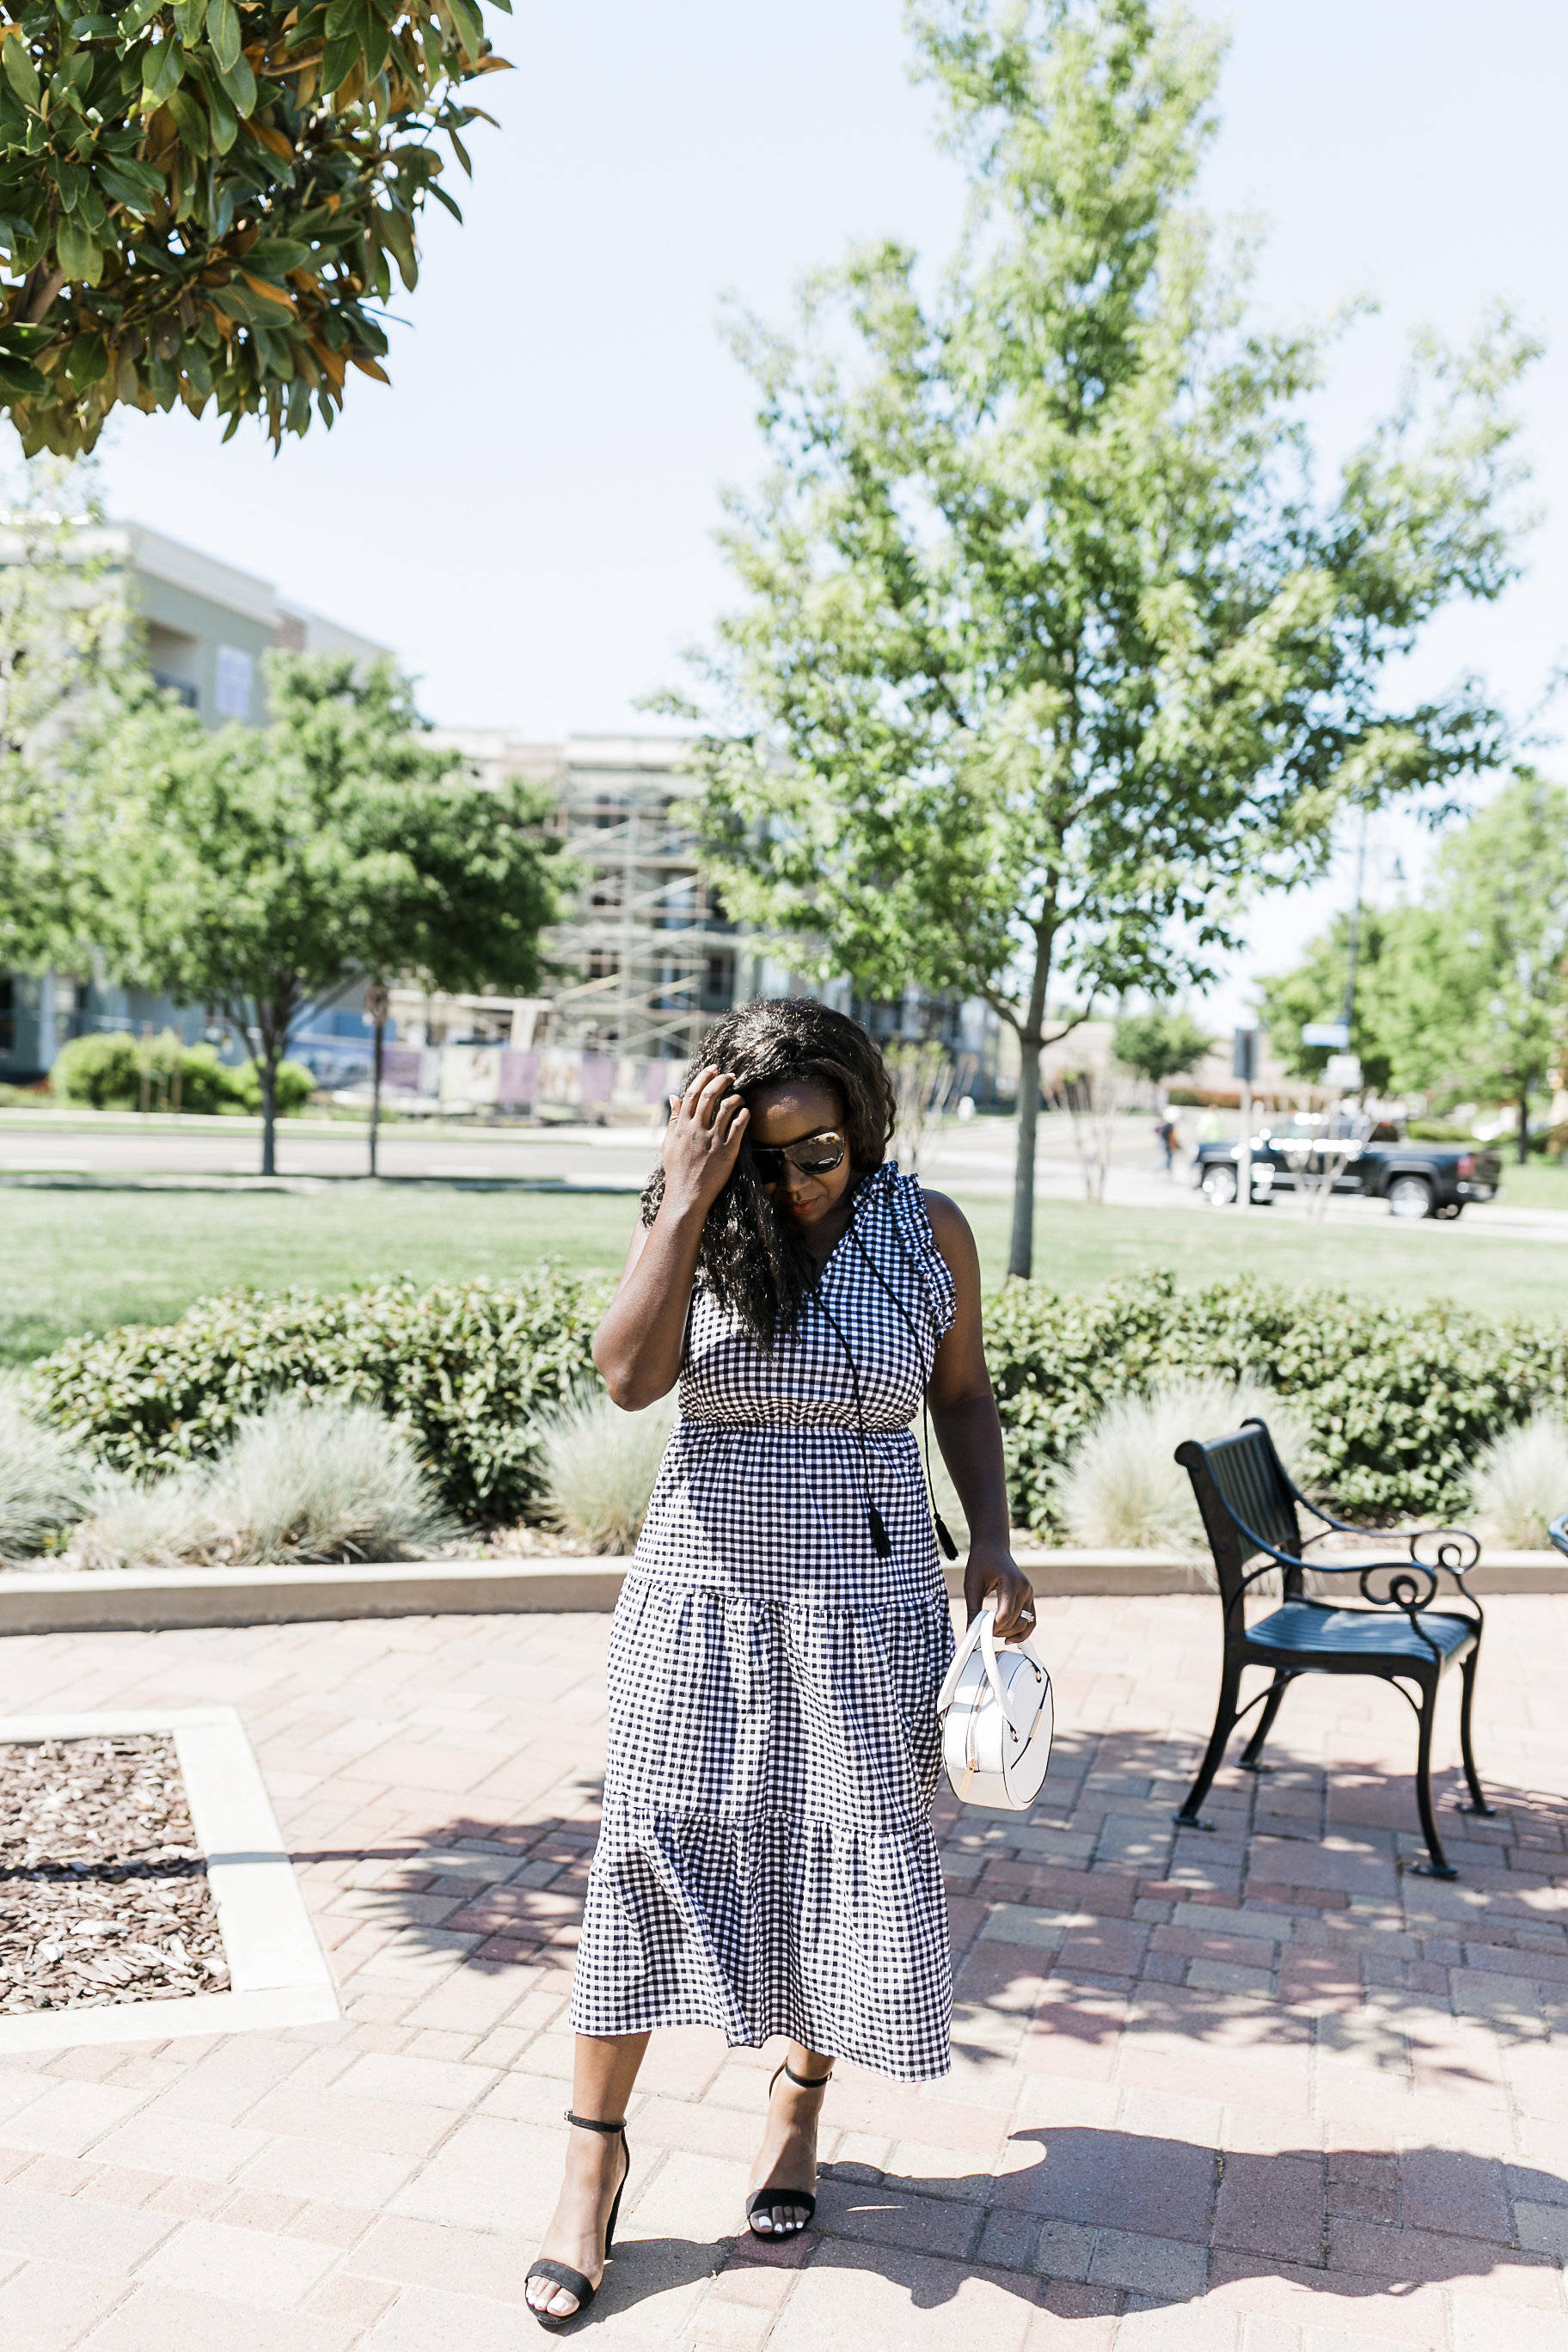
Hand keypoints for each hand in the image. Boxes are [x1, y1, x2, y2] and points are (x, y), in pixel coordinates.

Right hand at [662, 1067, 749, 1216]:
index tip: (714, 1068)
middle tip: (731, 1075)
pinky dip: (744, 1114)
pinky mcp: (727, 1151)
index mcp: (682, 1126)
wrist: (687, 1195)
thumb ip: (674, 1119)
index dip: (704, 1076)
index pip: (692, 1093)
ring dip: (735, 1097)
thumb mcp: (670, 1143)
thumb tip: (673, 1096)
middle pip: (710, 1095)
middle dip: (722, 1080)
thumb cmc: (677, 1170)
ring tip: (740, 1096)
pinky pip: (739, 1126)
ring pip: (727, 1107)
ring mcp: (712, 1140)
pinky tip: (746, 1112)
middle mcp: (696, 1129)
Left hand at [964, 1540, 1034, 1642]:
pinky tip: (1009, 1638)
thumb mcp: (972, 1585)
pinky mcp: (1029, 1597)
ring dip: (1010, 1633)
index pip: (1005, 1613)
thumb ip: (972, 1609)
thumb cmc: (981, 1562)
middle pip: (1015, 1620)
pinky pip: (1030, 1619)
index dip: (993, 1627)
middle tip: (983, 1632)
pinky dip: (1022, 1631)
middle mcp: (1024, 1588)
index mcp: (1010, 1582)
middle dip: (999, 1631)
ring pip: (1025, 1623)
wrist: (992, 1547)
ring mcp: (1029, 1592)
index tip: (980, 1631)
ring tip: (993, 1633)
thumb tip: (971, 1631)